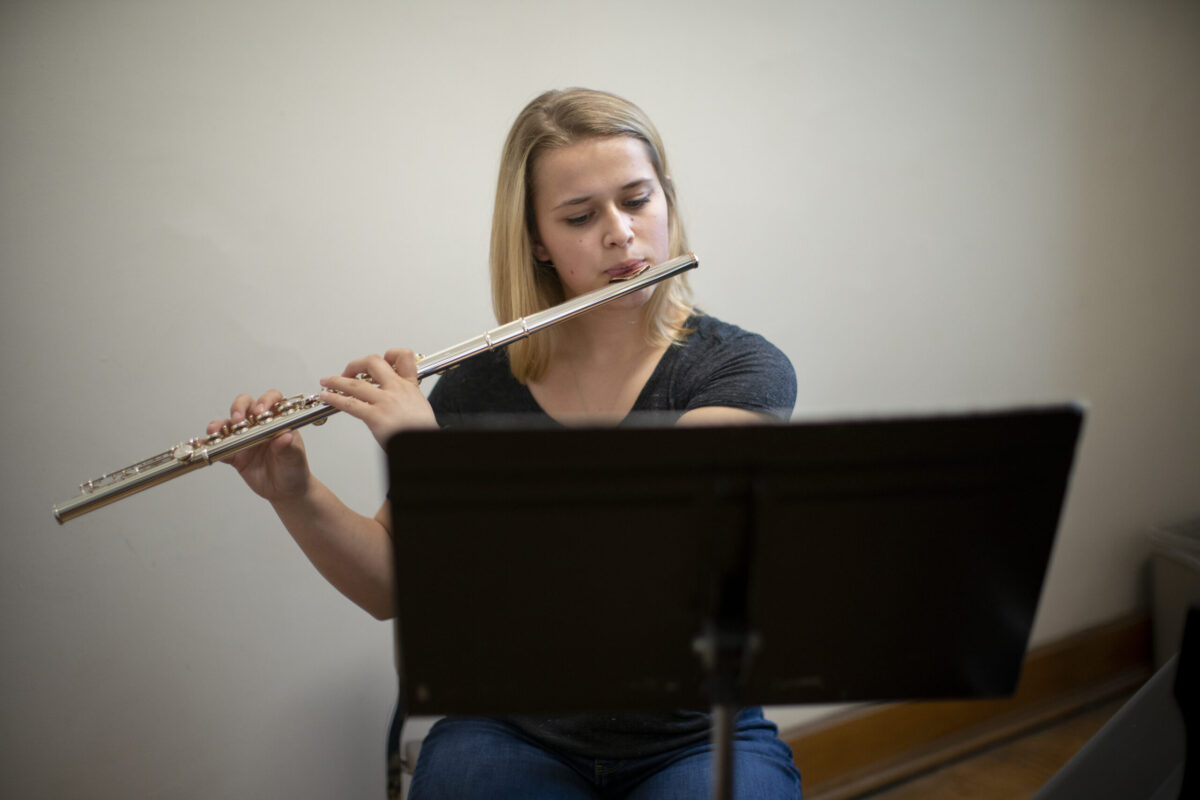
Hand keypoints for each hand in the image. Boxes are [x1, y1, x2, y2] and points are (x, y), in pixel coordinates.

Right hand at [207, 390, 311, 501]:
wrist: (285, 490)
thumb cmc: (294, 468)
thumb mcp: (295, 458)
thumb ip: (289, 447)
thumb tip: (286, 436)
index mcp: (278, 421)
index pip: (272, 400)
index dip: (265, 401)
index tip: (261, 411)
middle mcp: (259, 425)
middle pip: (245, 405)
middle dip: (238, 409)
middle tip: (238, 421)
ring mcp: (245, 438)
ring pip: (228, 424)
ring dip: (220, 426)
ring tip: (217, 433)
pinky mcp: (234, 454)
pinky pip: (220, 447)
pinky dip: (212, 446)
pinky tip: (207, 446)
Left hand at [319, 348, 437, 448]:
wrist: (426, 445)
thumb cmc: (422, 431)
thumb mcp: (421, 407)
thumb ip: (406, 399)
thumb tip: (396, 402)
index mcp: (409, 386)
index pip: (403, 356)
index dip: (389, 354)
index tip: (380, 361)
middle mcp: (397, 389)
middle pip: (374, 362)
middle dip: (357, 365)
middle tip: (349, 371)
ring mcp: (385, 401)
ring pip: (355, 383)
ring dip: (337, 381)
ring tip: (327, 381)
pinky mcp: (375, 416)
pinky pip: (349, 404)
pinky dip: (333, 398)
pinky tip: (326, 397)